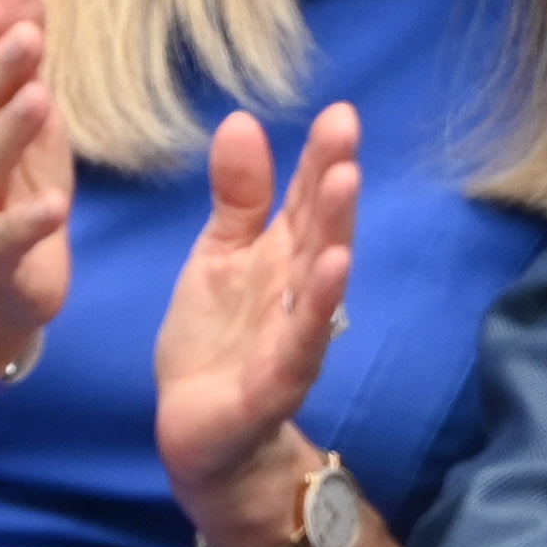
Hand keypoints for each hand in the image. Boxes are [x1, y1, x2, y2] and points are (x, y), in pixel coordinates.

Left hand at [155, 105, 359, 546]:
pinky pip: (300, 343)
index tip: (340, 111)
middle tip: (346, 126)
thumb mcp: (218, 255)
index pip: (303, 199)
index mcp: (278, 259)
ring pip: (317, 280)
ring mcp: (289, 337)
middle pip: (318, 229)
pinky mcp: (272, 382)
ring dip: (333, 233)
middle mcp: (294, 293)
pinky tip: (334, 271)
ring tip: (343, 181)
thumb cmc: (217, 340)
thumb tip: (243, 119)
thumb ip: (238, 196)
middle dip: (332, 179)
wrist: (200, 434)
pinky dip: (316, 310)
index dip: (320, 158)